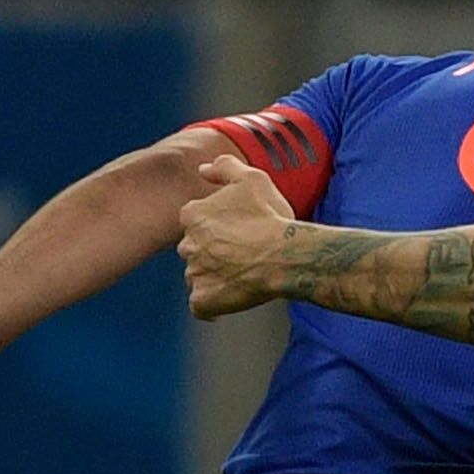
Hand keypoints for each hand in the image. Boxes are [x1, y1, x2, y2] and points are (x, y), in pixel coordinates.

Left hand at [178, 156, 293, 318]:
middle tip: (245, 253)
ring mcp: (194, 274)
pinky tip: (231, 299)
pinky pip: (202, 306)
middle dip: (214, 251)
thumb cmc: (271, 218)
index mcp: (192, 215)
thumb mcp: (253, 179)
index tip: (241, 230)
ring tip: (244, 276)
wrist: (287, 256)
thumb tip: (203, 169)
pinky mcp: (204, 300)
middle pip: (195, 248)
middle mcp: (186, 244)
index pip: (196, 220)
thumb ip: (225, 167)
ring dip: (214, 276)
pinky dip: (212, 304)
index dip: (220, 225)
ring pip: (197, 275)